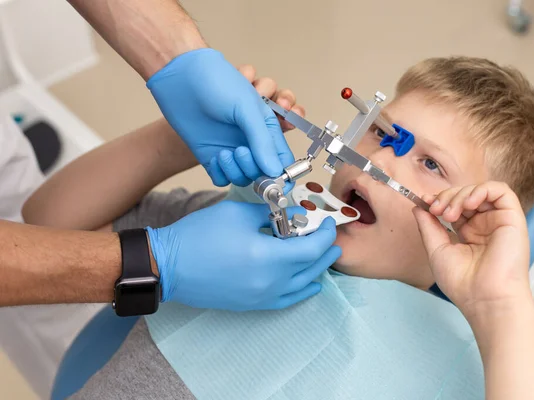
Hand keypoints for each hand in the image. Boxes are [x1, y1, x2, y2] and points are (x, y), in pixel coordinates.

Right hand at [146, 201, 340, 310]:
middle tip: (331, 237)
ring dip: (317, 269)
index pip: (312, 248)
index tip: (328, 222)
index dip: (325, 234)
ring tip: (324, 257)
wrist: (169, 265)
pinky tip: (311, 285)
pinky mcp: (252, 304)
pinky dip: (302, 291)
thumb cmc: (199, 236)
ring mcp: (261, 297)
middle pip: (311, 268)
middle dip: (325, 251)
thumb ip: (269, 213)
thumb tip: (289, 214)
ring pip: (302, 285)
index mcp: (269, 258)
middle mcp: (270, 283)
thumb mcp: (237, 213)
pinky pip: (286, 300)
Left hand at [209, 65, 305, 186]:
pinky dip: (221, 173)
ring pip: (244, 178)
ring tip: (225, 152)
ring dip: (237, 170)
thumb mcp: (247, 108)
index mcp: (267, 128)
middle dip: (254, 167)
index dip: (283, 173)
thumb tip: (274, 171)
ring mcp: (232, 150)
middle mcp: (252, 141)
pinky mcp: (212, 157)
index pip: (283, 158)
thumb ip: (263, 141)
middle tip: (241, 150)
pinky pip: (222, 178)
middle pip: (263, 172)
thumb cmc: (217, 82)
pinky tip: (215, 157)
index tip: (276, 180)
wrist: (180, 76)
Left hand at [412, 181, 530, 317]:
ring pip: (480, 190)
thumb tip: (418, 206)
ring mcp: (498, 221)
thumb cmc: (462, 282)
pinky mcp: (513, 218)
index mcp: (469, 233)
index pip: (454, 205)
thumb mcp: (437, 250)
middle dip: (447, 196)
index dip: (439, 199)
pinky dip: (481, 190)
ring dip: (460, 195)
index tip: (424, 202)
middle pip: (465, 195)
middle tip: (436, 209)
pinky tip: (468, 203)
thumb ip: (428, 226)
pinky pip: (501, 191)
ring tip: (449, 214)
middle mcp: (485, 225)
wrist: (485, 299)